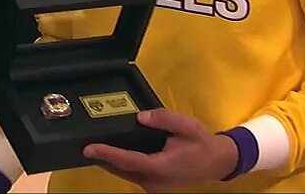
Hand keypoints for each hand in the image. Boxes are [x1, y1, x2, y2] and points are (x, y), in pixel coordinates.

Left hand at [83, 109, 237, 192]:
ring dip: (111, 164)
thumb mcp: (186, 125)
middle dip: (104, 159)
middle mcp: (155, 181)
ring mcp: (155, 187)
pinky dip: (122, 166)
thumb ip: (162, 119)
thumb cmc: (202, 143)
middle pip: (122, 171)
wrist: (218, 162)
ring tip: (96, 150)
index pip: (128, 160)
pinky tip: (115, 156)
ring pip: (126, 175)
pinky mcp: (155, 186)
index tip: (89, 148)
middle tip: (86, 146)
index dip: (107, 154)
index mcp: (161, 167)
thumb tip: (140, 117)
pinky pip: (133, 176)